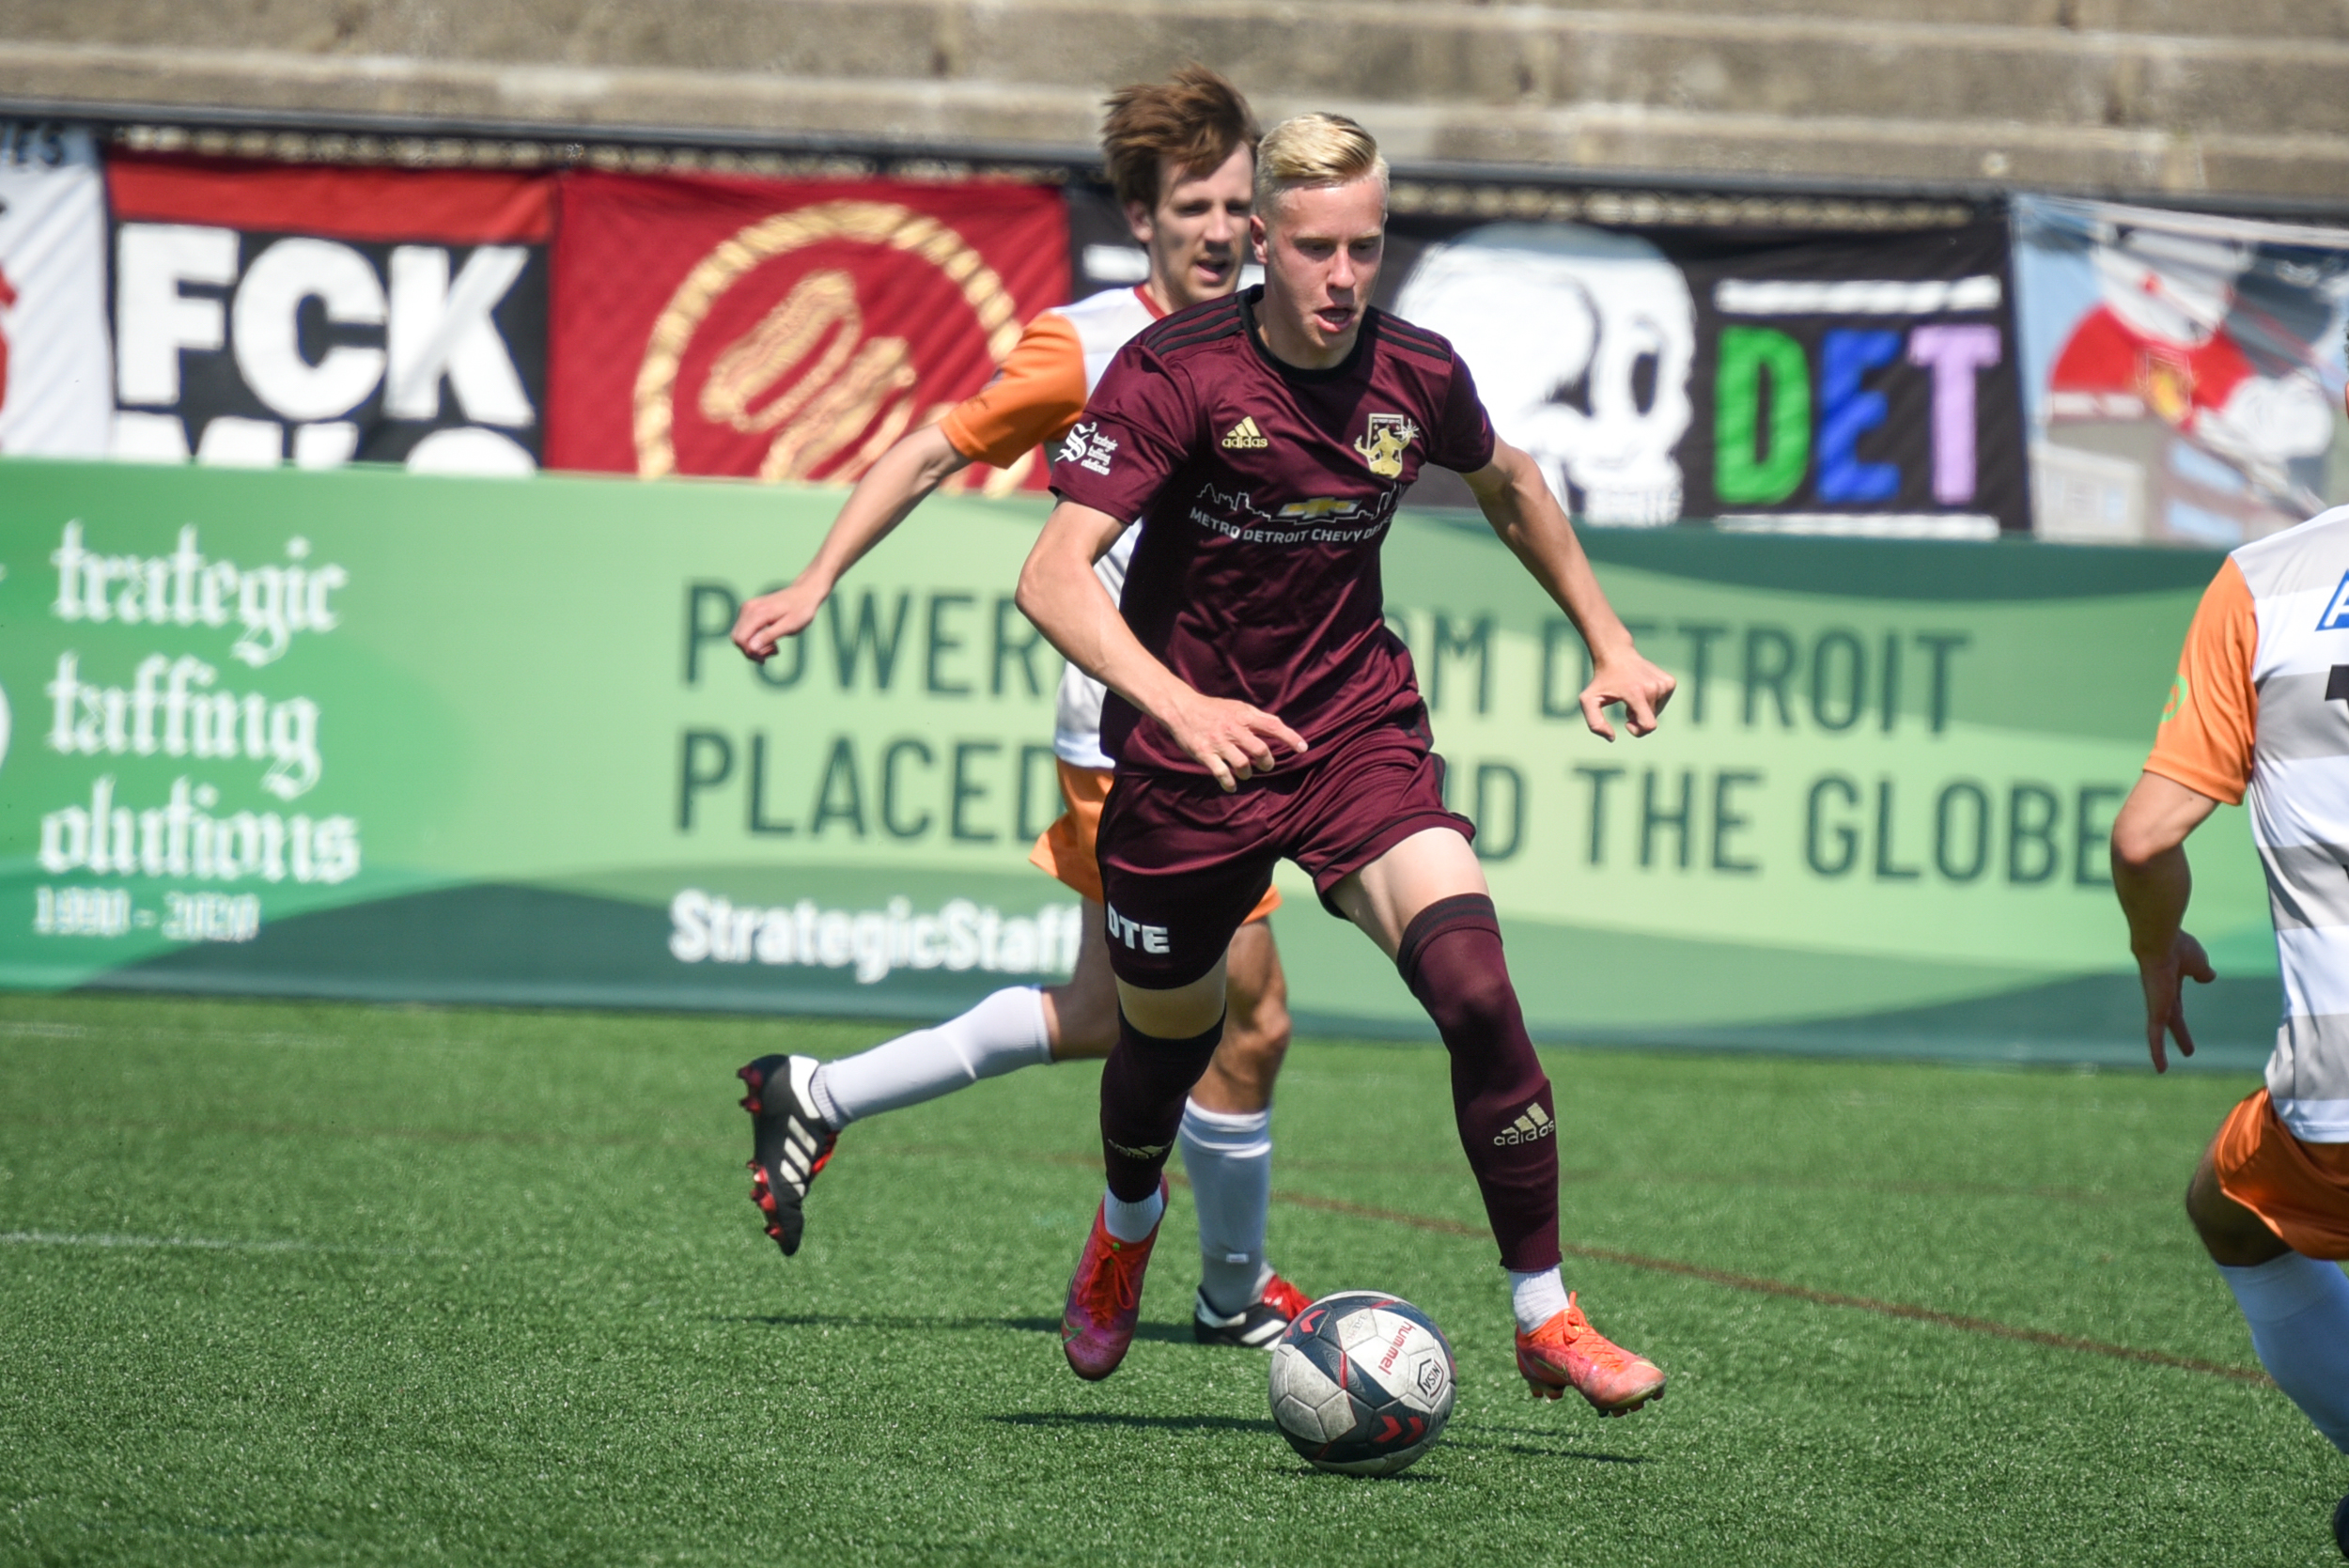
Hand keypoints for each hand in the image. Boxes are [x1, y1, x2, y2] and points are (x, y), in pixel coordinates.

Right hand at [733, 580, 826, 661]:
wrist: (804, 593)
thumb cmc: (801, 610)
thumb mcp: (789, 626)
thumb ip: (769, 636)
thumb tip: (751, 648)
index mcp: (757, 612)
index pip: (740, 639)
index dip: (750, 653)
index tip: (767, 657)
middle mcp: (748, 608)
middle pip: (737, 639)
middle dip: (752, 651)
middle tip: (773, 651)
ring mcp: (747, 608)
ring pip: (740, 636)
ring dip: (755, 646)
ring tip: (774, 646)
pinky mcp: (749, 610)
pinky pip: (745, 631)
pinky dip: (755, 639)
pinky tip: (771, 640)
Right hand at [1164, 693, 1307, 792]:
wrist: (1182, 708)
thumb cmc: (1214, 709)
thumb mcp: (1238, 707)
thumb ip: (1258, 717)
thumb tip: (1279, 727)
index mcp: (1244, 716)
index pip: (1273, 726)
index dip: (1290, 737)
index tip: (1303, 748)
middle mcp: (1233, 729)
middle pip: (1260, 750)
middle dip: (1267, 762)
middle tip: (1266, 765)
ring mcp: (1218, 743)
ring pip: (1242, 765)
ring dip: (1248, 773)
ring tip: (1246, 772)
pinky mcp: (1205, 754)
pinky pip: (1221, 774)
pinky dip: (1229, 783)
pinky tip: (1232, 784)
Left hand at [1580, 651, 1675, 740]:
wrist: (1616, 654)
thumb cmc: (1601, 679)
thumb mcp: (1588, 700)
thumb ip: (1595, 723)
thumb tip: (1612, 738)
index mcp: (1636, 693)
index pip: (1649, 725)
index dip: (1638, 731)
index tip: (1627, 722)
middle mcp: (1653, 687)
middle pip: (1651, 721)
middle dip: (1638, 718)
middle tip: (1626, 704)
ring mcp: (1664, 684)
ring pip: (1657, 712)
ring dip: (1644, 709)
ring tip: (1633, 695)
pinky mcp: (1670, 682)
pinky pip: (1663, 703)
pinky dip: (1652, 702)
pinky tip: (1642, 690)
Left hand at [2135, 930, 2214, 1072]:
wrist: (2160, 942)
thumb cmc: (2178, 947)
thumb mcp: (2198, 961)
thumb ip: (2202, 971)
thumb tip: (2207, 976)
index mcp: (2170, 984)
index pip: (2177, 1005)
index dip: (2182, 1014)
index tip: (2184, 1024)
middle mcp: (2161, 995)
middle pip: (2172, 1020)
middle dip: (2179, 1034)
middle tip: (2189, 1051)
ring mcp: (2156, 1004)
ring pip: (2158, 1031)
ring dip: (2160, 1049)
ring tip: (2162, 1068)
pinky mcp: (2155, 1011)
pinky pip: (2155, 1035)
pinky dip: (2157, 1051)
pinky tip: (2160, 1068)